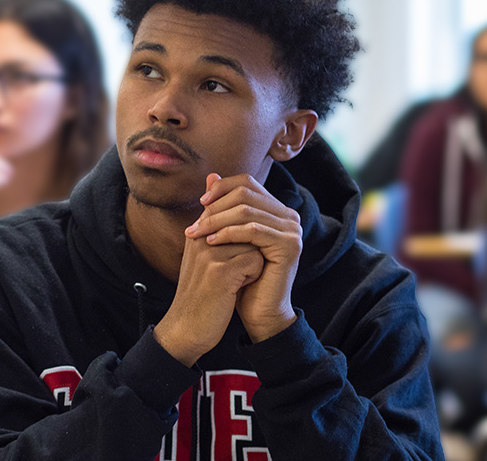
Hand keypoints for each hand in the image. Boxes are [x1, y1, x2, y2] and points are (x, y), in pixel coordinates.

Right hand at [154, 230, 263, 366]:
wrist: (186, 328)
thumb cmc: (202, 294)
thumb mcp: (205, 260)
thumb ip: (219, 237)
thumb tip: (245, 217)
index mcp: (197, 232)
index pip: (233, 211)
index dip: (245, 232)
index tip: (240, 255)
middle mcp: (201, 238)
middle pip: (246, 225)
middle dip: (251, 247)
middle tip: (238, 270)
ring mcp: (209, 253)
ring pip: (254, 242)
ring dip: (253, 262)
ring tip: (236, 279)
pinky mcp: (220, 271)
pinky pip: (255, 260)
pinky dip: (254, 275)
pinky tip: (237, 288)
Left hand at [185, 173, 301, 342]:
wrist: (258, 311)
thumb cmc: (242, 275)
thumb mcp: (228, 236)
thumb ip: (222, 207)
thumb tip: (211, 175)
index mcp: (276, 209)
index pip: (247, 183)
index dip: (222, 187)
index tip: (200, 202)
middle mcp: (288, 216)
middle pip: (246, 193)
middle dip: (215, 206)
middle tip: (194, 224)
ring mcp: (292, 230)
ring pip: (247, 211)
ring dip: (216, 220)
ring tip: (196, 234)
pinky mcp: (290, 245)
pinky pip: (253, 231)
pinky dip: (228, 234)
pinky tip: (211, 242)